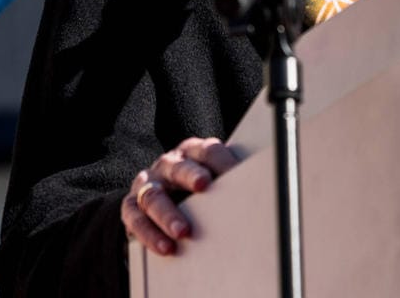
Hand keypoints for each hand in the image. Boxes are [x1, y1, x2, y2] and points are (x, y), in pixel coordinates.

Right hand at [120, 137, 239, 255]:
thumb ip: (234, 183)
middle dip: (190, 175)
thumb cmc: (203, 196)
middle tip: (204, 185)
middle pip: (177, 166)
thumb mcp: (217, 183)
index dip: (220, 160)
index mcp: (192, 153)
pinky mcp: (132, 206)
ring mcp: (147, 184)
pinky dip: (149, 234)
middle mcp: (168, 164)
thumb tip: (267, 187)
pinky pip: (135, 218)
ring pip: (153, 195)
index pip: (206, 151)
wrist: (166, 206)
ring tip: (183, 232)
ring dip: (167, 214)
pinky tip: (165, 248)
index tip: (235, 171)